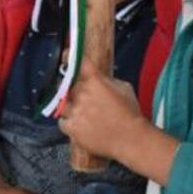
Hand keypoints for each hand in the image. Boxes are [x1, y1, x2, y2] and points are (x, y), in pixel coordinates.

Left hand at [60, 62, 178, 183]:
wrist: (130, 139)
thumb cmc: (130, 113)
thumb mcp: (124, 88)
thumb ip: (107, 80)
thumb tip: (97, 77)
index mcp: (96, 82)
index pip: (80, 64)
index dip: (72, 58)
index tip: (66, 54)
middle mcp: (82, 94)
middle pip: (68, 85)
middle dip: (75, 88)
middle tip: (84, 96)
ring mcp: (75, 112)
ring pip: (62, 103)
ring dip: (69, 105)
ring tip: (80, 111)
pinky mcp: (72, 128)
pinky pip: (62, 121)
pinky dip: (68, 121)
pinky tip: (79, 123)